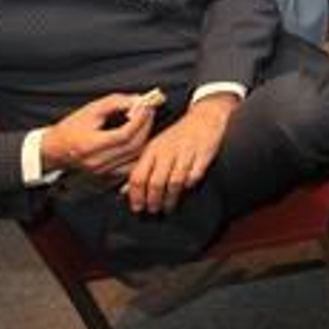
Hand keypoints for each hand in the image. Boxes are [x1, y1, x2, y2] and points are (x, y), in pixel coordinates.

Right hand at [40, 94, 155, 176]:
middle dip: (146, 126)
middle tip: (150, 110)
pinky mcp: (108, 175)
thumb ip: (116, 103)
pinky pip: (132, 165)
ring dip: (146, 137)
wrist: (56, 149)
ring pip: (135, 157)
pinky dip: (140, 151)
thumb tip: (139, 100)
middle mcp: (97, 162)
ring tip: (146, 121)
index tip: (146, 105)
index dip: (139, 119)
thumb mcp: (91, 109)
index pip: (124, 134)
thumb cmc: (72, 127)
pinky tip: (142, 137)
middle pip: (133, 146)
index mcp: (89, 145)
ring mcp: (103, 171)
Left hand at [122, 95, 236, 213]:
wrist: (204, 117)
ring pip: (174, 183)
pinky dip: (189, 185)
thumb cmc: (177, 136)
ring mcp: (186, 153)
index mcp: (152, 149)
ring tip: (167, 208)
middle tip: (153, 211)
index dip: (135, 196)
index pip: (138, 176)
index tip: (137, 208)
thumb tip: (124, 191)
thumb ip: (140, 169)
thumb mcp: (155, 148)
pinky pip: (194, 176)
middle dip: (153, 201)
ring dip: (170, 199)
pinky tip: (185, 190)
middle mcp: (167, 151)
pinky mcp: (203, 154)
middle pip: (155, 183)